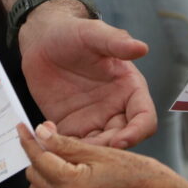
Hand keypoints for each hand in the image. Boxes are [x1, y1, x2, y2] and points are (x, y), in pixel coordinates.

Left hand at [17, 0, 156, 148]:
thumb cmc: (73, 33)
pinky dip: (64, 150)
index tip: (120, 141)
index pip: (144, 118)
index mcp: (130, 89)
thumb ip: (117, 42)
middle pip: (122, 139)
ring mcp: (94, 120)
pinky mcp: (71, 127)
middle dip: (108, 150)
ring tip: (65, 150)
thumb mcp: (94, 34)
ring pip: (98, 148)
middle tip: (87, 152)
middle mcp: (116, 109)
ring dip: (85, 154)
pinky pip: (72, 146)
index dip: (137, 133)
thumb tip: (141, 48)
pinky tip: (47, 141)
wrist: (43, 40)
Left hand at [18, 122, 178, 187]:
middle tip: (50, 142)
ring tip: (63, 160)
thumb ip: (65, 144)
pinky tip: (75, 177)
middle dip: (38, 158)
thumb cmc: (137, 173)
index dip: (30, 141)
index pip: (39, 159)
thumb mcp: (100, 152)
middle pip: (34, 177)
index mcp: (72, 185)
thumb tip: (40, 133)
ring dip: (46, 174)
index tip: (23, 129)